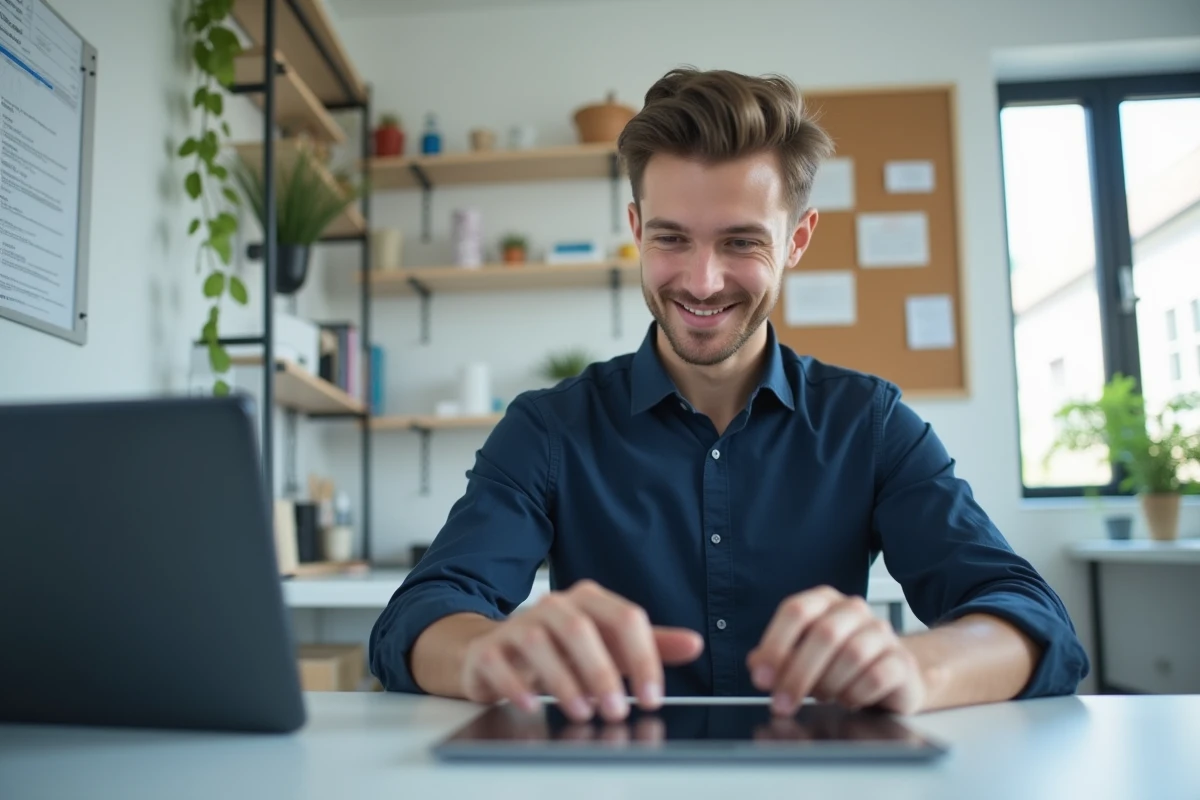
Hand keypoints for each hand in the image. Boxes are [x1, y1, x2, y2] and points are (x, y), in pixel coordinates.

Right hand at [460, 579, 703, 722]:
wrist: (498, 651)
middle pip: (581, 630)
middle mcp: (553, 606)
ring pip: (539, 644)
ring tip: (582, 712)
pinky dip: (516, 685)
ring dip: (563, 682)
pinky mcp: (489, 649)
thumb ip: (650, 645)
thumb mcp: (610, 646)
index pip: (624, 619)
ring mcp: (518, 624)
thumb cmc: (562, 649)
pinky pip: (499, 662)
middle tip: (617, 711)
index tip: (652, 696)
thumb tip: (694, 643)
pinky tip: (532, 705)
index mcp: (588, 601)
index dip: (643, 658)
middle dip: (602, 674)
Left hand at [746, 586, 925, 715]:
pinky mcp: (901, 660)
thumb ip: (777, 659)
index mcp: (823, 601)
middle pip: (824, 633)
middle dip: (798, 674)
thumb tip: (757, 665)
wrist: (891, 676)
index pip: (796, 611)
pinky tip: (847, 699)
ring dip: (829, 684)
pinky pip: (876, 676)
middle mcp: (853, 609)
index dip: (775, 645)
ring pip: (852, 654)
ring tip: (822, 696)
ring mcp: (881, 632)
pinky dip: (855, 694)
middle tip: (783, 703)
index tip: (761, 677)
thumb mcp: (802, 657)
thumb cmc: (838, 663)